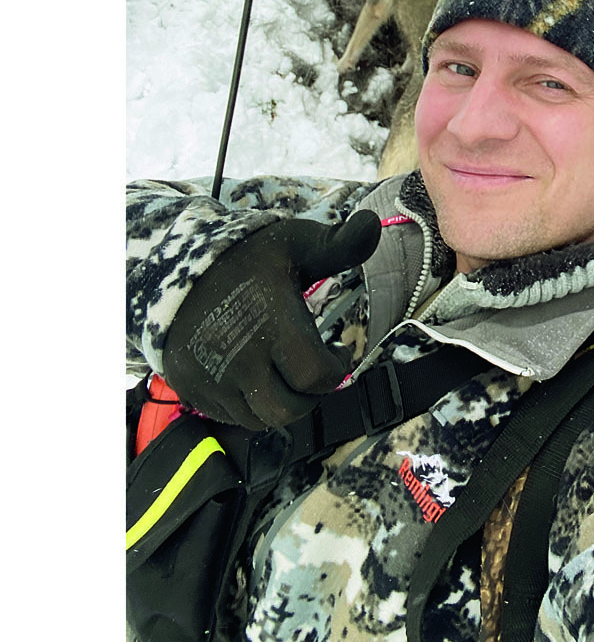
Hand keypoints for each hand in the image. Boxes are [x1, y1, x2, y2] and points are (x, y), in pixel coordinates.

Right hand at [162, 210, 380, 428]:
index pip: (315, 376)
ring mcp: (211, 379)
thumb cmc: (248, 258)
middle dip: (311, 395)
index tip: (339, 350)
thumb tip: (372, 223)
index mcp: (270, 325)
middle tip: (314, 370)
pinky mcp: (191, 389)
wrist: (173, 270)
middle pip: (289, 409)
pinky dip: (251, 405)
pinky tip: (259, 375)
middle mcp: (238, 359)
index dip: (337, 369)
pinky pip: (231, 416)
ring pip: (261, 419)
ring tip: (288, 373)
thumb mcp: (295, 244)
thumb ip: (338, 243)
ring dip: (283, 403)